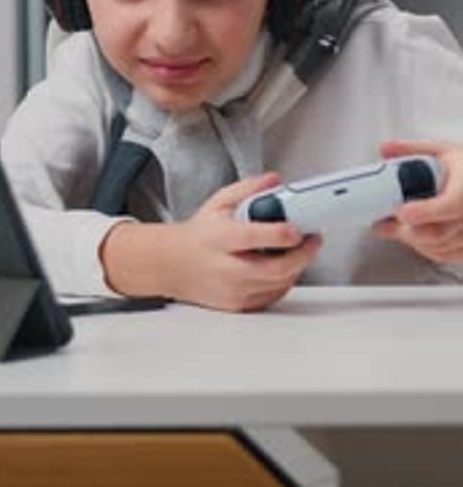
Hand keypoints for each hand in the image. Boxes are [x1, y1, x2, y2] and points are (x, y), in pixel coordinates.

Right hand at [162, 172, 321, 311]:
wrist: (174, 265)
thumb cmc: (199, 235)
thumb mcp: (219, 202)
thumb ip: (248, 189)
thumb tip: (274, 181)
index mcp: (220, 239)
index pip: (254, 238)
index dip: (281, 233)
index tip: (299, 227)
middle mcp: (227, 268)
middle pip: (275, 269)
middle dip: (302, 254)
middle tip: (314, 239)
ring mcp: (233, 290)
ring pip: (278, 284)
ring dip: (298, 266)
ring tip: (301, 248)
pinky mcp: (239, 305)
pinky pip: (273, 296)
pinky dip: (286, 280)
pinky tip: (287, 266)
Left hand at [373, 139, 462, 263]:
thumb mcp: (445, 151)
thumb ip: (413, 149)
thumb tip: (385, 149)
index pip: (450, 205)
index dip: (424, 212)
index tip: (401, 211)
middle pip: (437, 233)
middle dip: (406, 230)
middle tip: (384, 222)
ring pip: (438, 247)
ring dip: (412, 239)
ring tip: (394, 226)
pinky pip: (444, 255)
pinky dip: (425, 248)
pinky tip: (414, 236)